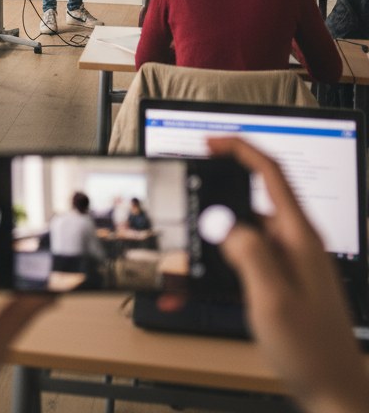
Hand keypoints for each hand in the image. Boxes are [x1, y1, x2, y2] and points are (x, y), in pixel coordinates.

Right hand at [210, 137, 368, 412]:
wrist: (338, 393)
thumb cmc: (312, 352)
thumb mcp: (273, 301)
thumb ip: (250, 254)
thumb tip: (226, 222)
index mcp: (301, 237)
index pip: (272, 172)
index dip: (240, 149)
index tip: (211, 142)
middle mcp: (301, 242)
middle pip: (257, 195)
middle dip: (222, 191)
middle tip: (192, 195)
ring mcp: (296, 259)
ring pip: (251, 226)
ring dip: (223, 230)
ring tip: (198, 249)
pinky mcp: (289, 276)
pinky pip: (254, 251)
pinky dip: (230, 253)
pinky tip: (215, 274)